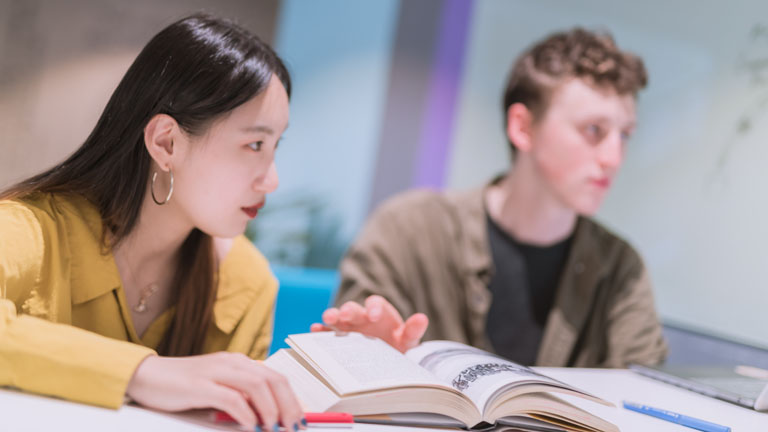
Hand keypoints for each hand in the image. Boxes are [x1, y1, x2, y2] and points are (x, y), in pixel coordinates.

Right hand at [126, 352, 303, 430]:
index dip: (292, 399)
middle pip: (272, 380)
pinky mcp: (200, 385)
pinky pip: (231, 399)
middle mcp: (231, 362)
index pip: (275, 377)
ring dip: (271, 410)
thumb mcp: (218, 388)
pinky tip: (251, 427)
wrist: (147, 376)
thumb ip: (240, 397)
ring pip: (257, 386)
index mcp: (239, 362)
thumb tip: (265, 417)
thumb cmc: (183, 386)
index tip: (299, 419)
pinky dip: (246, 415)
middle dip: (288, 406)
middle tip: (293, 427)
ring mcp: (216, 371)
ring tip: (274, 429)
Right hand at [310, 295, 428, 352]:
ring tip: (327, 319)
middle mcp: (361, 315)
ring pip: (338, 316)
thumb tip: (422, 318)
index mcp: (379, 312)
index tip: (373, 316)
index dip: (373, 307)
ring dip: (332, 316)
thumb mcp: (407, 339)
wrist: (387, 356)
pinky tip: (314, 330)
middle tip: (346, 315)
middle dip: (349, 310)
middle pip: (354, 308)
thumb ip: (413, 330)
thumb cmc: (397, 344)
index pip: (376, 303)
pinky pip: (327, 331)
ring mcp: (348, 325)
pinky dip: (321, 330)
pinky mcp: (338, 335)